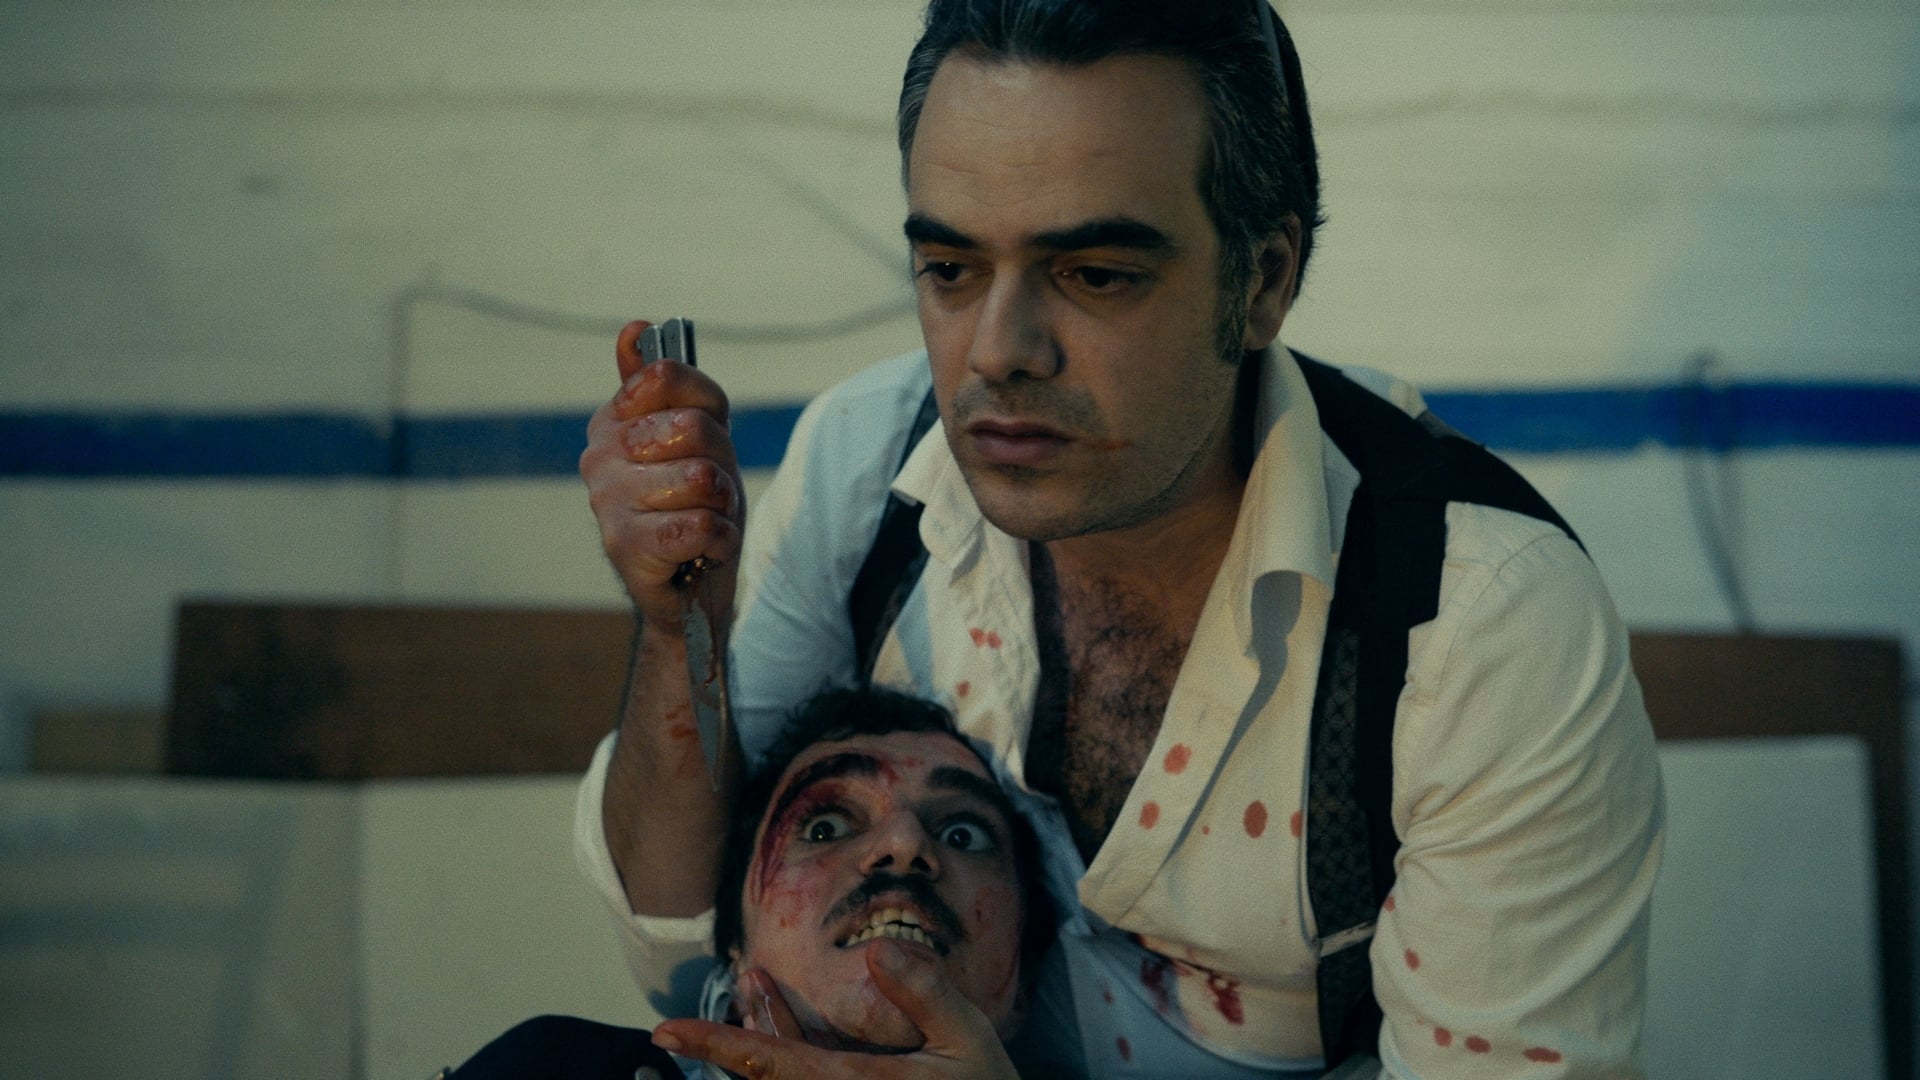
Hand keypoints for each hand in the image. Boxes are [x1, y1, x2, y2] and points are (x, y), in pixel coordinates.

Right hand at [581, 319, 743, 630]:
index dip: (707, 410)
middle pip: (692, 427)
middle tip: (706, 492)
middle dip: (720, 463)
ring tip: (702, 521)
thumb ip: (670, 382)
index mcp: (613, 419)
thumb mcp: (696, 434)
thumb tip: (634, 327)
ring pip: (701, 478)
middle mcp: (599, 454)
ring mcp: (606, 500)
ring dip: (722, 506)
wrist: (689, 585)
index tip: (701, 440)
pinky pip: (699, 524)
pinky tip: (702, 549)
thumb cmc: (695, 503)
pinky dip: (719, 540)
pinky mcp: (624, 545)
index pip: (669, 377)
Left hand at [651, 943, 1020, 1079]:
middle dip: (734, 1036)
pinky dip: (787, 1050)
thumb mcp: (969, 1040)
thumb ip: (926, 994)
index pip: (768, 1065)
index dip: (714, 1046)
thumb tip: (879, 948)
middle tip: (720, 999)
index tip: (665, 1033)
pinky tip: (786, 1017)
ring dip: (763, 1036)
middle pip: (761, 1076)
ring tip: (757, 987)